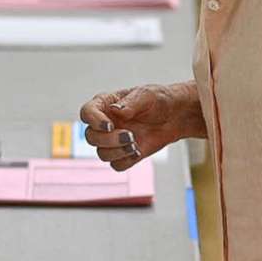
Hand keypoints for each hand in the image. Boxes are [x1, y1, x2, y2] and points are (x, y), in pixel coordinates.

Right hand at [78, 84, 202, 170]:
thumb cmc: (158, 100)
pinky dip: (126, 161)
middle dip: (109, 140)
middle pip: (91, 137)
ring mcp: (113, 140)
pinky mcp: (123, 154)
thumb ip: (131, 102)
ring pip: (102, 154)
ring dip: (118, 152)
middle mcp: (104, 123)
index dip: (94, 121)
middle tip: (130, 136)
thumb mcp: (147, 95)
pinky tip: (139, 151)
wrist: (174, 116)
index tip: (110, 125)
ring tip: (135, 144)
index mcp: (105, 105)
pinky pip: (116, 165)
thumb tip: (116, 110)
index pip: (87, 113)